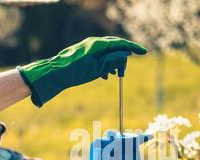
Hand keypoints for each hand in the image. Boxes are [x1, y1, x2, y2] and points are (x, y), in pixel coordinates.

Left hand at [18, 37, 146, 106]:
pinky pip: (99, 56)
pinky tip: (104, 76)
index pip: (120, 43)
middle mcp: (93, 43)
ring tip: (114, 75)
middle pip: (114, 47)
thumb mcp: (97, 69)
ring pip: (107, 52)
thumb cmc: (75, 72)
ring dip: (113, 63)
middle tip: (123, 73)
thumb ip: (113, 61)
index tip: (143, 52)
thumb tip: (125, 54)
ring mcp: (88, 47)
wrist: (55, 73)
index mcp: (98, 45)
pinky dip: (105, 64)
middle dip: (122, 59)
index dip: (133, 48)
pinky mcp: (84, 52)